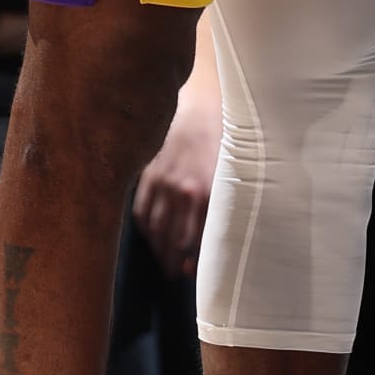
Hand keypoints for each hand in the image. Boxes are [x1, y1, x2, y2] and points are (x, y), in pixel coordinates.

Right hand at [134, 68, 221, 277]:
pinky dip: (144, 227)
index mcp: (208, 193)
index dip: (193, 261)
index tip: (193, 272)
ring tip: (163, 260)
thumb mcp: (234, 171)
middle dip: (173, 262)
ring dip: (157, 249)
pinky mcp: (147, 172)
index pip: (196, 241)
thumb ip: (226, 204)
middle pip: (172, 241)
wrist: (202, 102)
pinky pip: (140, 209)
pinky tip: (150, 235)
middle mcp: (183, 191)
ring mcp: (161, 182)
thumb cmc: (225, 137)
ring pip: (154, 229)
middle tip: (175, 273)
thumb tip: (221, 237)